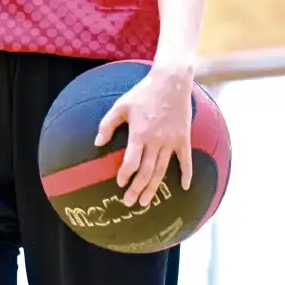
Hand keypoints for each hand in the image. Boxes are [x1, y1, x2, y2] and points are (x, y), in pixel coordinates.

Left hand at [95, 61, 194, 207]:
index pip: (132, 161)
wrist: (172, 81)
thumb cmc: (143, 93)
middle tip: (129, 203)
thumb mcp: (120, 105)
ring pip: (162, 170)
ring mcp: (171, 141)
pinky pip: (186, 160)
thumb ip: (107, 124)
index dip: (125, 174)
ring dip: (154, 187)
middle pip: (146, 171)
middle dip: (137, 189)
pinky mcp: (183, 138)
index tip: (120, 183)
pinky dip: (186, 174)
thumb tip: (97, 143)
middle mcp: (156, 140)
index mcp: (140, 133)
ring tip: (146, 201)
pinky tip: (184, 188)